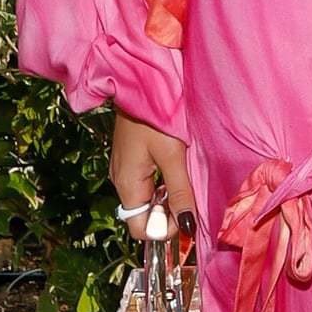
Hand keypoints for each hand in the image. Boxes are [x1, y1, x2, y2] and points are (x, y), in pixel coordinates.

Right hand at [109, 109, 196, 241]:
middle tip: (190, 195)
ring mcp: (123, 169)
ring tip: (185, 179)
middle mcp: (120, 181)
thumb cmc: (156, 116)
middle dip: (168, 214)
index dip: (165, 229)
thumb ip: (180, 192)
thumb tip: (188, 227)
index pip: (140, 230)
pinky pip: (145, 183)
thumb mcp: (173, 156)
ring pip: (146, 200)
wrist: (139, 81)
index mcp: (127, 185)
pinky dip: (162, 184)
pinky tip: (176, 168)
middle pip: (143, 216)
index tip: (188, 215)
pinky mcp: (130, 158)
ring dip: (166, 199)